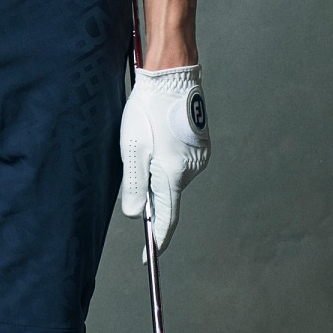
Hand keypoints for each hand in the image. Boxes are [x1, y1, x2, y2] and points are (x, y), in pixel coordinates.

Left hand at [120, 63, 209, 254]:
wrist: (172, 76)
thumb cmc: (148, 109)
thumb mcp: (132, 148)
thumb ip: (135, 186)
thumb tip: (137, 216)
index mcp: (173, 174)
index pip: (166, 217)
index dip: (157, 239)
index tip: (148, 256)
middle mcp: (192, 169)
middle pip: (166, 192)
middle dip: (150, 185)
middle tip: (135, 152)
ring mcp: (199, 156)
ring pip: (172, 173)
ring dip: (157, 165)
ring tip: (147, 133)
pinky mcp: (200, 143)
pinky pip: (179, 159)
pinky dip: (166, 153)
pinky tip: (158, 129)